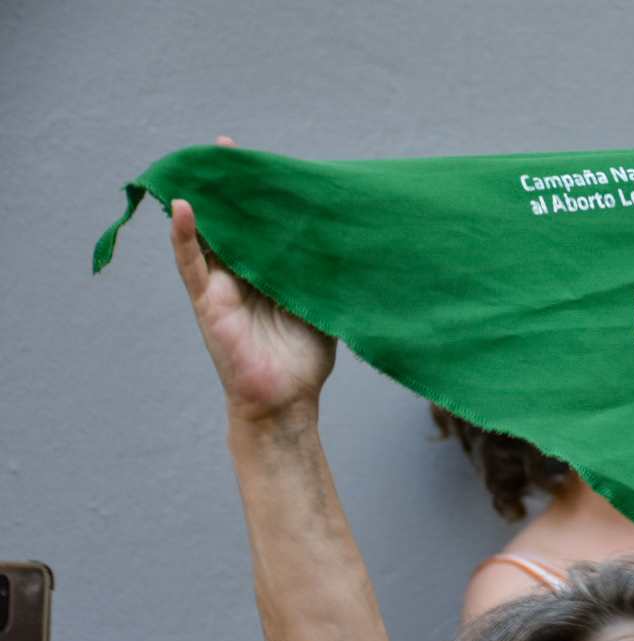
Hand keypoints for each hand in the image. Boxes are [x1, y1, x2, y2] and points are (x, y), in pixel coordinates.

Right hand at [170, 138, 335, 424]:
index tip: (264, 162)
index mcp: (268, 272)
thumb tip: (352, 241)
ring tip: (198, 164)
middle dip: (228, 186)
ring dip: (201, 199)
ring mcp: (221, 286)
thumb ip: (324, 275)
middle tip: (225, 147)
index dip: (261, 196)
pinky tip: (181, 206)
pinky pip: (191, 264)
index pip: (261, 225)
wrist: (287, 401)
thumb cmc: (304, 359)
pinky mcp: (209, 302)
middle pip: (232, 221)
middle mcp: (241, 274)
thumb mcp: (320, 304)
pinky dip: (185, 235)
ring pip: (207, 234)